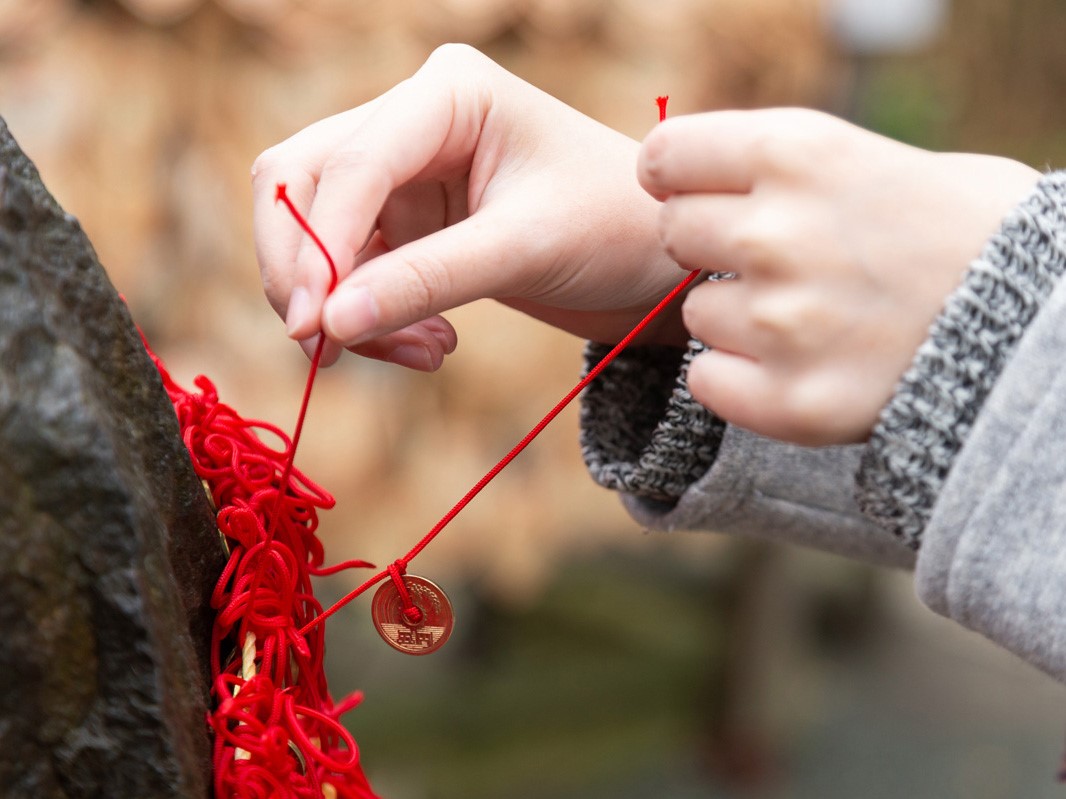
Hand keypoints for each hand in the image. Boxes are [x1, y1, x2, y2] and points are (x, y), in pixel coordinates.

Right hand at [252, 44, 686, 370]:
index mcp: (448, 93)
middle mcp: (412, 121)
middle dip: (307, 272)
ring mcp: (403, 173)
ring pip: (316, 235)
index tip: (313, 326)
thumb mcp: (525, 250)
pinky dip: (371, 318)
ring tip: (420, 353)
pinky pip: (350, 272)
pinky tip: (429, 347)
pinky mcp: (405, 222)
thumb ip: (427, 281)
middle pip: (302, 185)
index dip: (318, 246)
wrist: (651, 258)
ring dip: (342, 306)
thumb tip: (328, 325)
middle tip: (329, 347)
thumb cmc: (613, 227)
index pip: (351, 162)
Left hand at [639, 108, 1040, 444]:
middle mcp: (775, 233)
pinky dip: (738, 380)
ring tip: (808, 319)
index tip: (693, 193)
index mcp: (796, 153)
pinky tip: (795, 368)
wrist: (1041, 329)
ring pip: (697, 315)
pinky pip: (707, 381)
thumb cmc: (972, 232)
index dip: (675, 179)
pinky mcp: (791, 401)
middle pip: (674, 235)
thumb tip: (713, 180)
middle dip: (710, 246)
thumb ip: (786, 170)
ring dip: (736, 318)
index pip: (664, 158)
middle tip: (771, 261)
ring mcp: (779, 323)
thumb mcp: (880, 160)